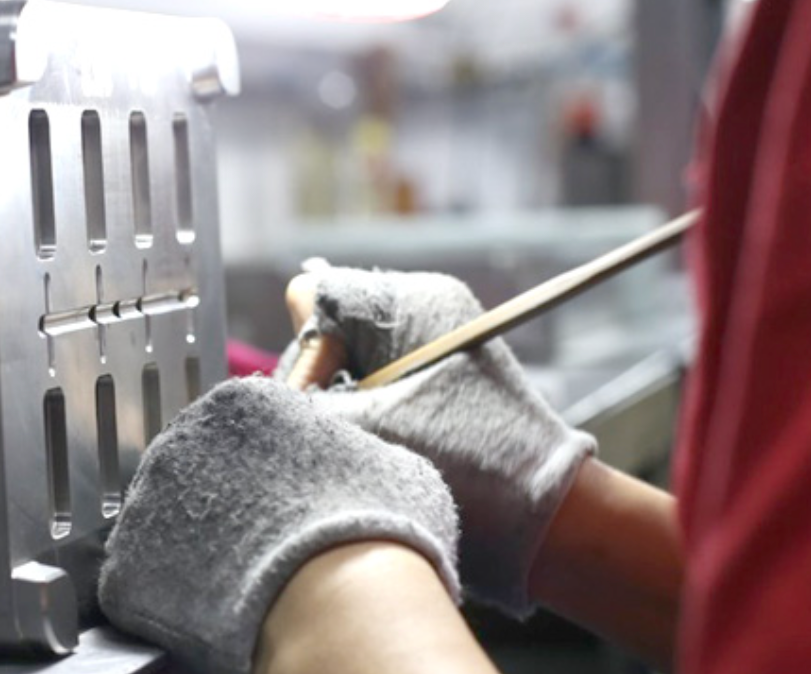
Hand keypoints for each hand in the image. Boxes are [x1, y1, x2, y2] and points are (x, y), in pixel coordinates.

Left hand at [99, 377, 460, 673]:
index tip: (276, 496)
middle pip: (192, 471)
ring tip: (238, 577)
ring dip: (192, 547)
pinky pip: (143, 580)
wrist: (340, 601)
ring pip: (164, 523)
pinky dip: (169, 599)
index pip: (235, 427)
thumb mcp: (387, 463)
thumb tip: (356, 465)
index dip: (259, 470)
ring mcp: (146, 501)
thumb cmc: (372, 529)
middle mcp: (181, 437)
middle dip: (219, 505)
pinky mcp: (126, 566)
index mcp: (240, 401)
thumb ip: (350, 450)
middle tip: (259, 540)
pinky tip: (211, 608)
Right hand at [278, 268, 595, 616]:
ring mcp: (432, 339)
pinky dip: (365, 412)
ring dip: (343, 402)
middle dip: (321, 379)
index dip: (305, 354)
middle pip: (329, 327)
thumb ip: (306, 402)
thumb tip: (267, 397)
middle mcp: (423, 306)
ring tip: (371, 443)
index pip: (316, 297)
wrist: (543, 512)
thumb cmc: (464, 464)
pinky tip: (385, 444)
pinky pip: (373, 379)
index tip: (318, 407)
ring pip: (347, 358)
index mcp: (412, 299)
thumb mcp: (370, 427)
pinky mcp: (435, 373)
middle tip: (342, 430)